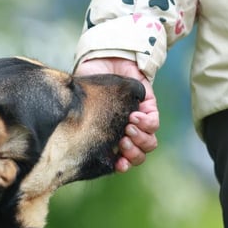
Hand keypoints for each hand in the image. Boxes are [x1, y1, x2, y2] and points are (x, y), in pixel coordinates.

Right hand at [75, 58, 158, 172]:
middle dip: (132, 153)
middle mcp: (125, 133)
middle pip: (137, 156)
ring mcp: (139, 122)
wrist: (98, 61)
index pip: (120, 161)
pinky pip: (154, 123)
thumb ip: (81, 125)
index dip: (121, 166)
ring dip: (139, 139)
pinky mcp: (149, 107)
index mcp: (109, 139)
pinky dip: (146, 123)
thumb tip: (73, 146)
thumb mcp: (80, 110)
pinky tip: (133, 116)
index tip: (117, 164)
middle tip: (122, 142)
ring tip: (127, 128)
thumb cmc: (85, 87)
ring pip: (149, 143)